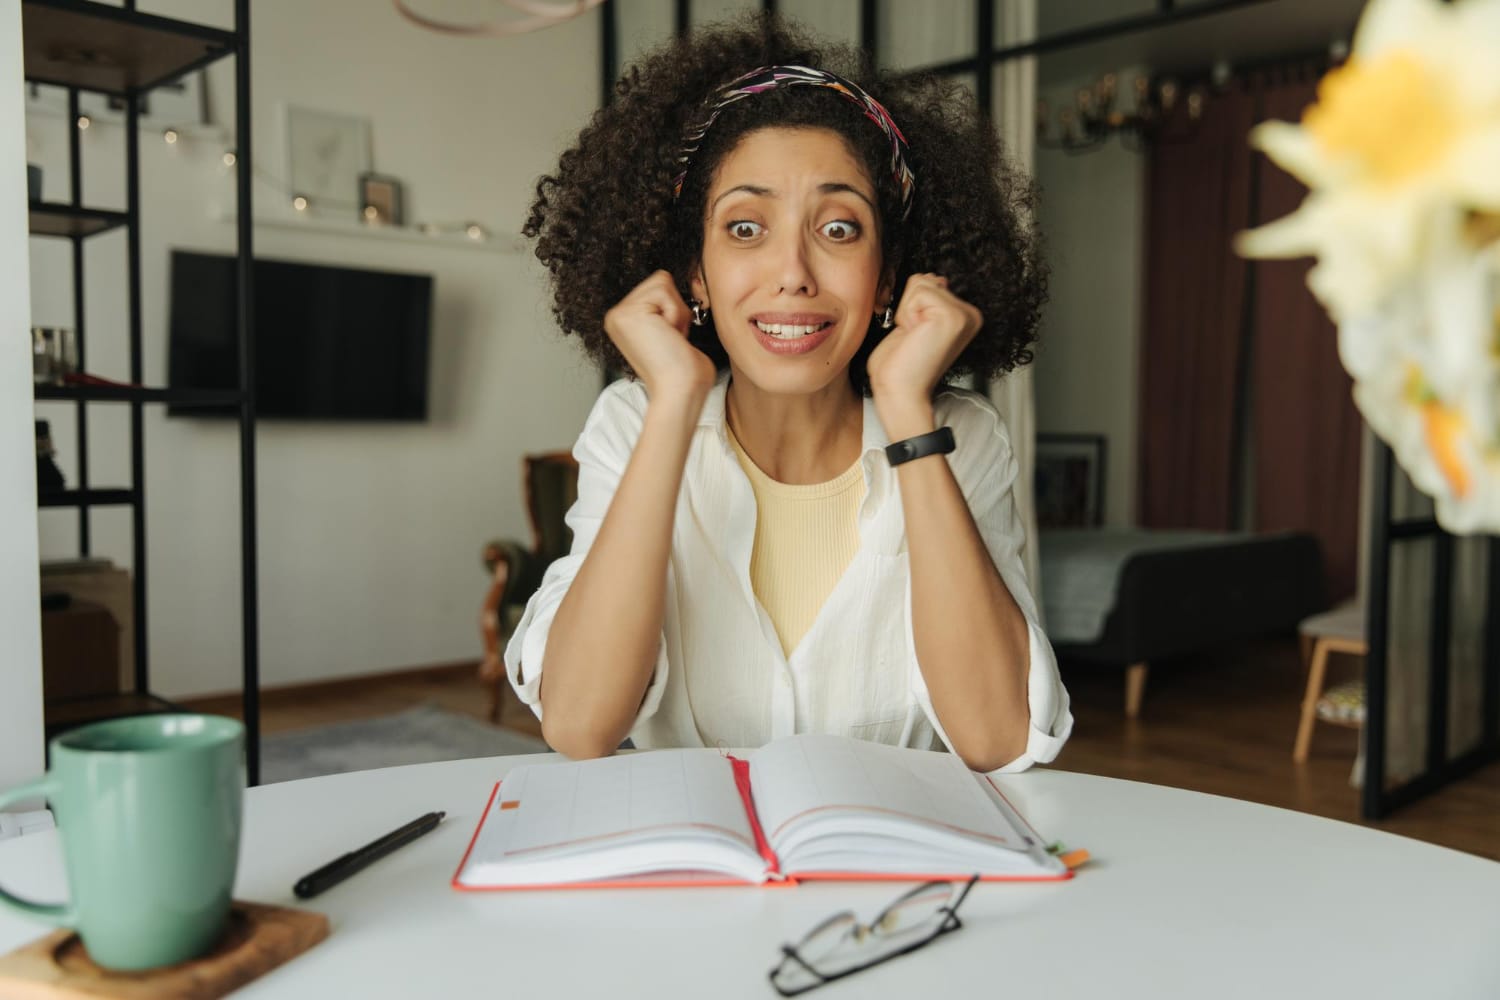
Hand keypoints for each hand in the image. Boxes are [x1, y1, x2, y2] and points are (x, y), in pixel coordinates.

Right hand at [603, 270, 716, 401]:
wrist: (680, 392)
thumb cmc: (685, 373)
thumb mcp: (673, 333)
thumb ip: (668, 310)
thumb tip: (689, 286)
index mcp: (626, 321)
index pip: (660, 288)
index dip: (676, 311)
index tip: (671, 340)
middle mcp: (616, 316)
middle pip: (661, 280)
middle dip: (677, 310)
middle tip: (671, 340)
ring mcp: (618, 314)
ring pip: (662, 282)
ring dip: (677, 312)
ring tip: (669, 339)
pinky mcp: (627, 312)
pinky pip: (664, 288)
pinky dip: (675, 313)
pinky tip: (668, 336)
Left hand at [866, 274, 982, 411]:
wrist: (900, 392)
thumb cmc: (901, 365)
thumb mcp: (914, 323)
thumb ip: (926, 300)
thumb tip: (935, 279)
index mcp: (964, 316)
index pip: (929, 283)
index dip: (911, 308)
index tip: (916, 336)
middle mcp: (970, 315)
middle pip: (925, 280)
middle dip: (908, 307)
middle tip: (914, 337)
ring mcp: (964, 314)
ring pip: (920, 283)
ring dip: (907, 311)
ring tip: (915, 337)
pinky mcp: (952, 316)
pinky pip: (917, 293)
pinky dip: (907, 314)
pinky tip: (915, 336)